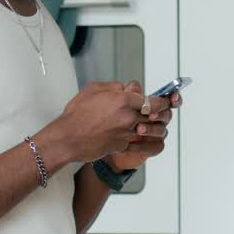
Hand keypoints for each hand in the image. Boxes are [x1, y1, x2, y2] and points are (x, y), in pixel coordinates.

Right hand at [46, 81, 171, 165]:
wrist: (67, 138)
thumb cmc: (77, 113)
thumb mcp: (93, 89)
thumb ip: (114, 86)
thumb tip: (127, 88)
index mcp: (123, 100)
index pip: (152, 100)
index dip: (162, 101)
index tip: (165, 101)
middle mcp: (128, 117)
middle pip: (155, 115)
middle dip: (161, 113)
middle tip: (163, 111)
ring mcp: (126, 133)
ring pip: (150, 130)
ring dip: (154, 127)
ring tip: (154, 124)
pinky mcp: (122, 146)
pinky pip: (140, 144)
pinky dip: (146, 142)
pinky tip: (145, 139)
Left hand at [107, 80, 177, 172]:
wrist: (103, 141)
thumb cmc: (112, 119)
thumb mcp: (118, 102)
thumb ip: (129, 93)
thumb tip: (135, 87)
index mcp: (151, 105)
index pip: (168, 99)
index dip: (174, 98)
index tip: (172, 97)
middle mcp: (156, 119)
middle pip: (167, 114)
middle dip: (160, 114)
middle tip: (150, 115)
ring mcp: (155, 133)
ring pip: (163, 131)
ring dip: (151, 129)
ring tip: (138, 129)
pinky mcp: (151, 147)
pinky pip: (156, 147)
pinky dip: (144, 146)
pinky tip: (130, 144)